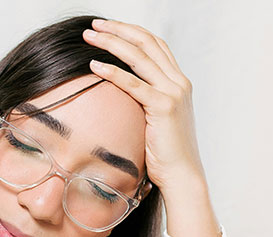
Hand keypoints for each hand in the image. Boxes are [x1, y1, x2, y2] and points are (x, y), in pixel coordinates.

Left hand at [84, 19, 221, 236]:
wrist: (182, 175)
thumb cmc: (165, 155)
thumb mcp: (155, 123)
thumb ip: (144, 105)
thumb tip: (121, 102)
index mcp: (178, 82)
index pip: (154, 46)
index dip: (131, 33)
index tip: (107, 29)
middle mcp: (178, 82)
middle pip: (146, 43)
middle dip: (118, 30)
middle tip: (94, 25)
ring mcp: (173, 92)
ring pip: (140, 57)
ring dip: (112, 43)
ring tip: (90, 36)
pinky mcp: (163, 107)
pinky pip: (134, 84)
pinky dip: (113, 72)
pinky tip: (94, 65)